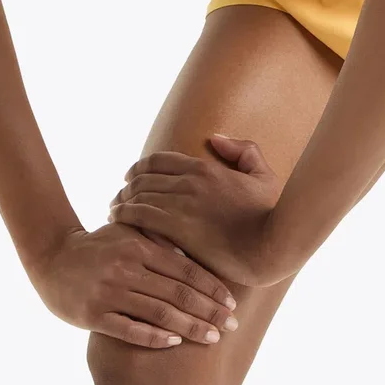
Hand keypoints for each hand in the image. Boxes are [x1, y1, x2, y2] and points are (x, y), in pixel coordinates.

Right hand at [24, 223, 239, 347]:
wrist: (52, 257)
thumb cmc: (98, 245)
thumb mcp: (127, 232)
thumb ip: (156, 239)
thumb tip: (191, 252)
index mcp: (140, 246)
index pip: (185, 268)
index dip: (211, 286)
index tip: (232, 301)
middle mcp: (128, 267)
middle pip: (178, 293)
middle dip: (209, 310)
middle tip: (232, 323)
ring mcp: (111, 291)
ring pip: (160, 312)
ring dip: (191, 326)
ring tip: (213, 336)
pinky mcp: (95, 314)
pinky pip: (130, 329)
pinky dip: (155, 336)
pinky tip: (174, 341)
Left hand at [108, 134, 282, 286]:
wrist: (271, 246)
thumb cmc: (270, 214)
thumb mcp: (263, 175)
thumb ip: (243, 150)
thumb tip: (216, 138)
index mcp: (205, 168)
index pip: (159, 160)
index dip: (141, 168)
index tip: (131, 178)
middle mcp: (189, 182)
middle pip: (143, 177)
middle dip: (127, 186)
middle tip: (118, 197)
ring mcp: (182, 204)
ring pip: (138, 195)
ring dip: (121, 201)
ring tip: (113, 211)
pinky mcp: (177, 228)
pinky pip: (139, 216)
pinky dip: (124, 215)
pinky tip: (116, 222)